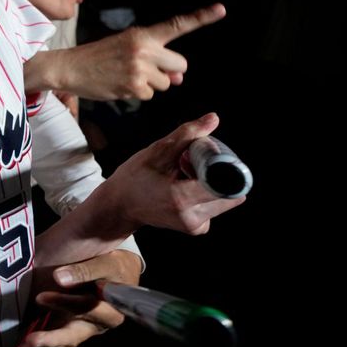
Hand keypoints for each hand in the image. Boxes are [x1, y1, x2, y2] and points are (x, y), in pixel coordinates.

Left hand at [23, 249, 141, 346]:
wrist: (119, 272)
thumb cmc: (115, 266)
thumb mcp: (106, 263)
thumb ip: (84, 271)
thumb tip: (59, 278)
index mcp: (111, 310)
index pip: (86, 308)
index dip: (64, 303)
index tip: (40, 297)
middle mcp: (97, 324)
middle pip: (74, 336)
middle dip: (52, 339)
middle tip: (31, 340)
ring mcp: (84, 328)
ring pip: (65, 343)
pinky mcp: (74, 327)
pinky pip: (60, 342)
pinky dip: (45, 346)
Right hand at [52, 3, 225, 100]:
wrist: (70, 67)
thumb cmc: (99, 57)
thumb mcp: (127, 48)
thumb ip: (156, 59)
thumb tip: (179, 77)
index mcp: (142, 34)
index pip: (176, 25)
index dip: (202, 18)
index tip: (222, 9)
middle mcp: (144, 49)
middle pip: (180, 65)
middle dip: (169, 71)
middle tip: (146, 70)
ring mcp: (140, 69)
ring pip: (166, 83)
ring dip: (152, 84)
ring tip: (126, 76)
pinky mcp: (134, 87)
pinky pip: (150, 95)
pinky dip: (138, 93)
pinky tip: (120, 85)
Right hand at [107, 113, 244, 235]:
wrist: (119, 205)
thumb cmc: (134, 178)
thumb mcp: (157, 152)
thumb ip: (188, 135)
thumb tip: (214, 118)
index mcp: (183, 199)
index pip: (227, 186)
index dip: (223, 166)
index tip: (208, 156)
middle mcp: (193, 218)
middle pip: (228, 190)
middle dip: (216, 173)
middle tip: (189, 165)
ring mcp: (195, 226)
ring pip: (223, 198)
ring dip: (211, 182)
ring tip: (184, 177)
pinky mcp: (197, 228)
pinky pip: (214, 205)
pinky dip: (204, 192)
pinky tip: (183, 187)